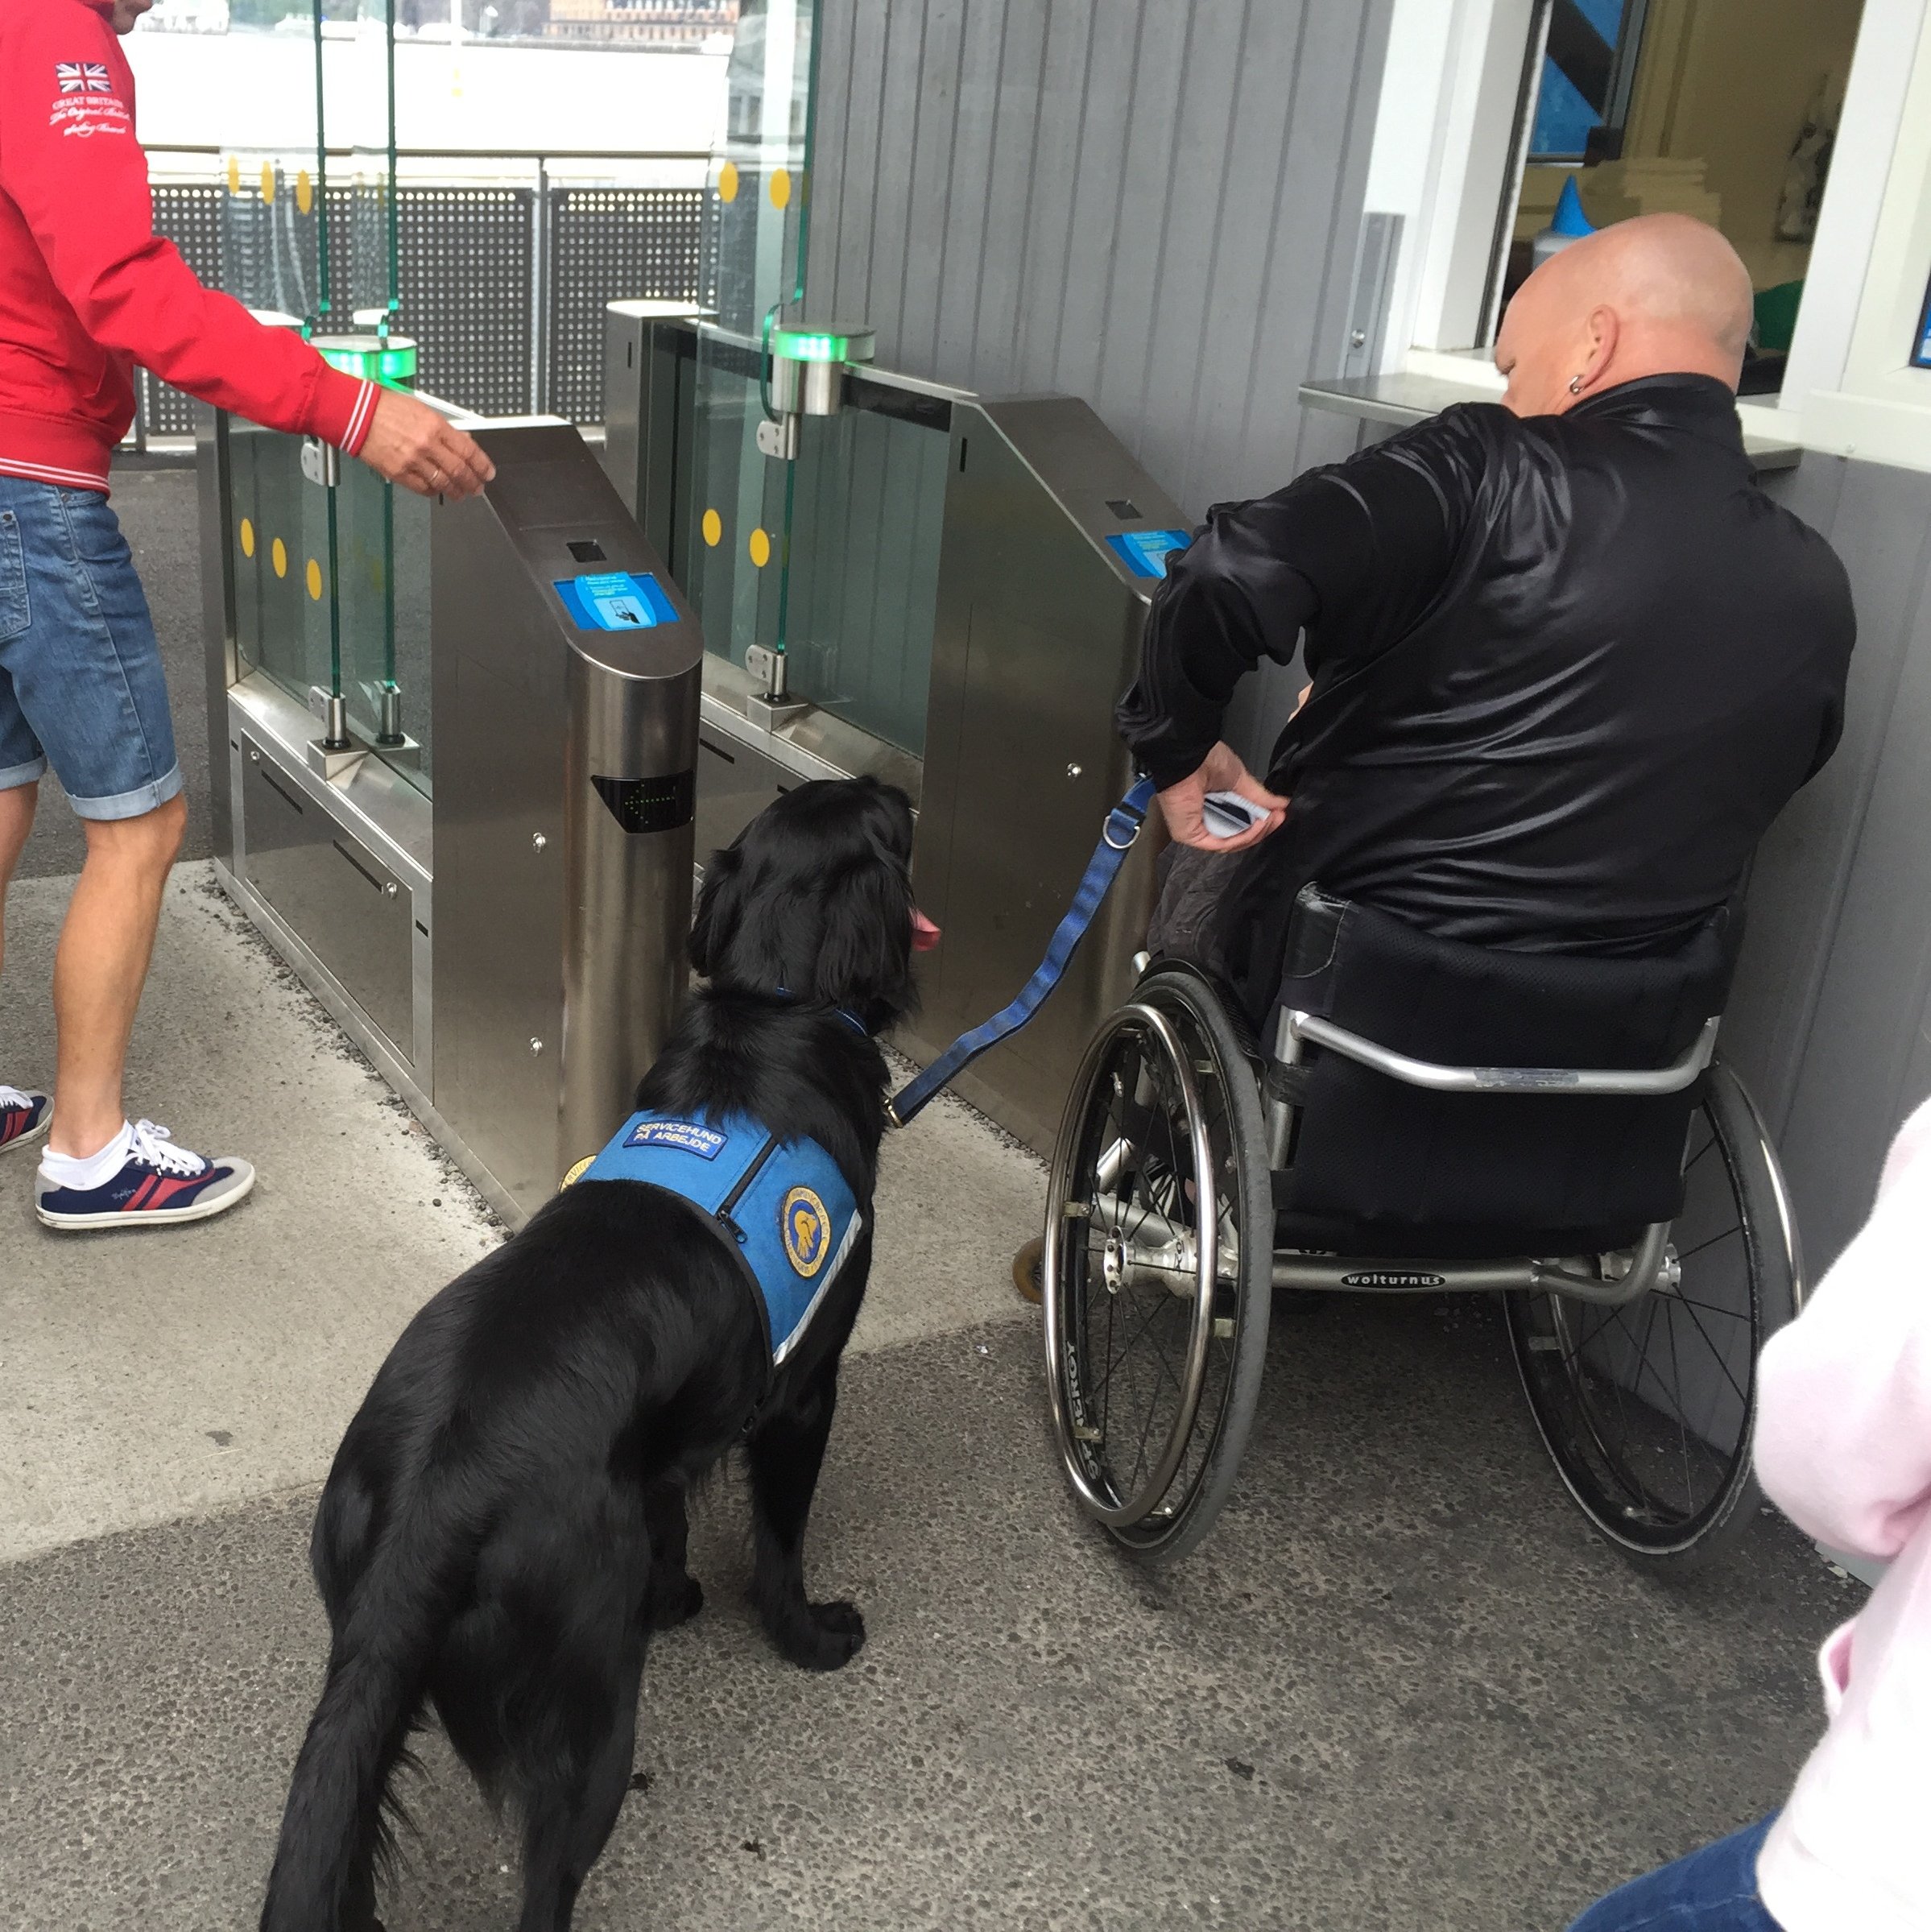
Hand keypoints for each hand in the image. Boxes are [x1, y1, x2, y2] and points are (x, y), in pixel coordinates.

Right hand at [355, 388, 494, 499]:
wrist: (354, 413)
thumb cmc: (383, 406)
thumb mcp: (420, 408)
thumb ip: (443, 427)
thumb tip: (461, 439)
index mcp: (435, 425)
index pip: (468, 450)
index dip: (482, 465)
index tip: (488, 472)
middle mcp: (427, 445)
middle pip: (459, 471)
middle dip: (473, 482)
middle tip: (478, 488)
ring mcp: (413, 460)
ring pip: (443, 483)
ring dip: (456, 491)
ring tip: (461, 494)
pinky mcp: (398, 472)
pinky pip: (423, 488)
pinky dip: (433, 491)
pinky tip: (437, 490)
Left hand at [1155, 742, 1287, 851]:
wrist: (1191, 756)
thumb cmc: (1206, 760)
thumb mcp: (1241, 780)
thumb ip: (1260, 798)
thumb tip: (1281, 805)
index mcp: (1214, 806)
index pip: (1239, 825)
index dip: (1260, 823)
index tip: (1279, 814)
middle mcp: (1204, 819)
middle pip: (1237, 837)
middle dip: (1261, 830)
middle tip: (1277, 818)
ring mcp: (1197, 829)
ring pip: (1231, 843)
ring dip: (1254, 834)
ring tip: (1269, 820)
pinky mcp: (1191, 835)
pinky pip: (1220, 844)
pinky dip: (1242, 837)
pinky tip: (1257, 825)